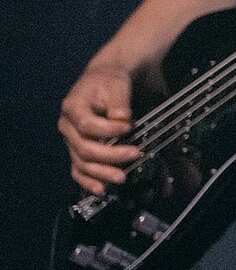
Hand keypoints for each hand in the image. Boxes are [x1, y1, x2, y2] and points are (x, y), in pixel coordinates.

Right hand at [60, 60, 138, 192]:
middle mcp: (67, 126)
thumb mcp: (116, 84)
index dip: (107, 129)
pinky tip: (101, 189)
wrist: (103, 80)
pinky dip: (88, 180)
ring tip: (121, 178)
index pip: (86, 124)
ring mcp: (71, 140)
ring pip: (81, 162)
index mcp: (72, 107)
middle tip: (134, 154)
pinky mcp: (77, 149)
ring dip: (101, 172)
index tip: (129, 126)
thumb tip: (123, 121)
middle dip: (110, 155)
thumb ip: (119, 103)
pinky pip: (78, 169)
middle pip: (84, 147)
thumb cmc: (109, 81)